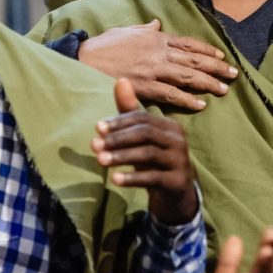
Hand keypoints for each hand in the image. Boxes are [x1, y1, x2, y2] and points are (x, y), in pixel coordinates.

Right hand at [77, 20, 237, 111]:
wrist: (84, 60)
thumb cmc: (104, 46)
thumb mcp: (126, 30)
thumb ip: (144, 29)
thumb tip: (156, 23)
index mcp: (156, 38)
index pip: (188, 43)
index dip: (207, 50)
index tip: (221, 56)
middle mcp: (158, 52)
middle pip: (194, 59)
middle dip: (216, 67)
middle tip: (233, 74)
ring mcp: (153, 69)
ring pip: (187, 76)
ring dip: (208, 83)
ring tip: (223, 90)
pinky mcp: (145, 86)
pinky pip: (171, 94)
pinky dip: (187, 99)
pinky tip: (201, 105)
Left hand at [94, 79, 197, 224]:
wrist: (175, 193)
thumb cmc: (154, 159)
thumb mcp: (141, 137)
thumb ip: (130, 111)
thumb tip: (121, 79)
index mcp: (169, 126)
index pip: (142, 119)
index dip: (119, 122)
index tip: (97, 128)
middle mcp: (178, 140)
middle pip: (145, 134)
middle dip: (118, 139)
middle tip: (93, 145)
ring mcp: (179, 161)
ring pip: (148, 154)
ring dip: (121, 157)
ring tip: (100, 161)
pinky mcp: (176, 181)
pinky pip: (153, 177)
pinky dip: (132, 178)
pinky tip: (114, 179)